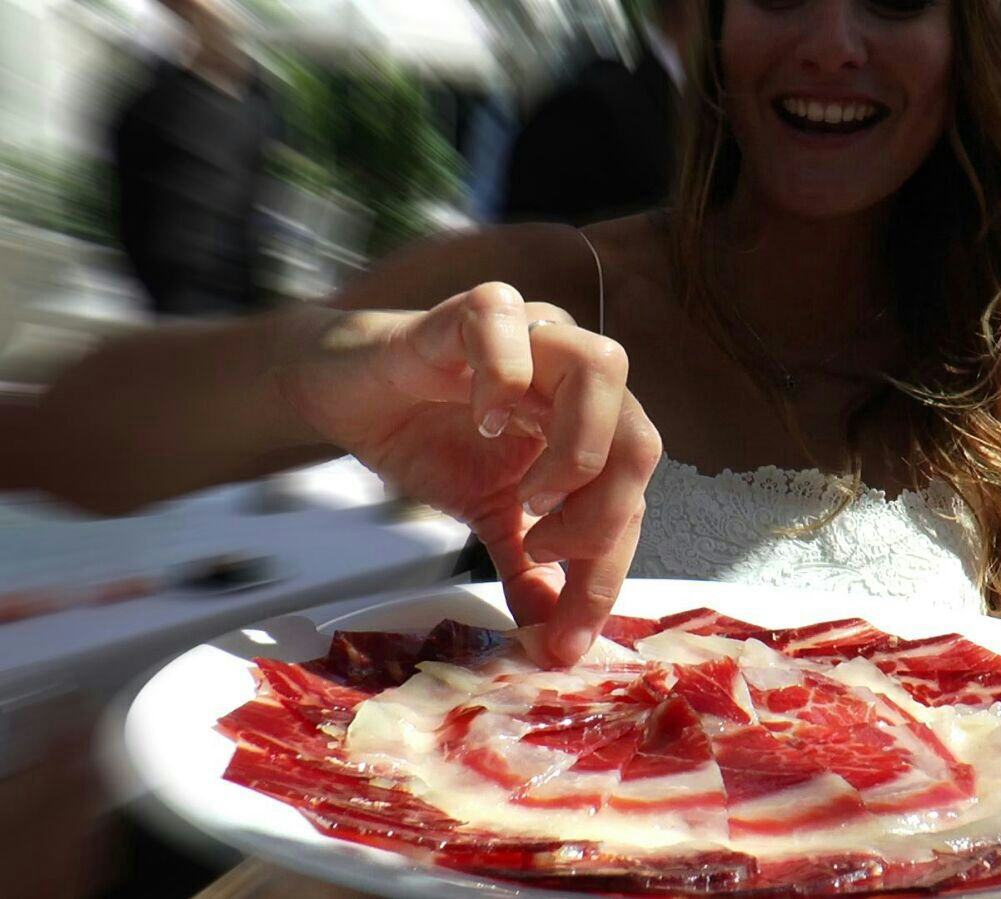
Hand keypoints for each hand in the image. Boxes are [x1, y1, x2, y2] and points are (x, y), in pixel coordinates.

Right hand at [280, 283, 661, 663]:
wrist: (347, 393)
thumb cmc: (429, 436)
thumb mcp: (486, 516)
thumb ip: (527, 569)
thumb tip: (555, 641)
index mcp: (593, 424)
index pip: (630, 498)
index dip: (605, 574)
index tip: (564, 639)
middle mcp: (575, 377)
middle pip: (639, 438)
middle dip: (603, 516)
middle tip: (545, 551)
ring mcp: (533, 335)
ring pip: (603, 368)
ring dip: (577, 448)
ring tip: (528, 496)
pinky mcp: (473, 312)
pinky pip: (511, 319)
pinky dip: (506, 378)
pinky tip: (482, 424)